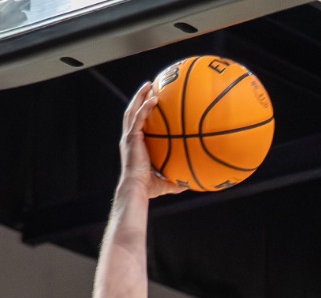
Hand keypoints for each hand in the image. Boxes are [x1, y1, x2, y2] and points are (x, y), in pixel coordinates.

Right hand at [119, 83, 185, 199]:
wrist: (136, 188)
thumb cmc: (147, 188)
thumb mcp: (165, 182)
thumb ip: (176, 180)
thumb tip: (190, 184)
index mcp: (135, 146)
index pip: (137, 125)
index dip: (141, 112)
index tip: (150, 103)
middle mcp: (130, 139)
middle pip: (132, 112)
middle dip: (139, 98)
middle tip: (148, 87)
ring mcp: (129, 137)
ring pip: (132, 111)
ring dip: (140, 96)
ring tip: (148, 85)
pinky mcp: (131, 138)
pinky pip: (138, 118)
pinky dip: (145, 107)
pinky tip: (154, 99)